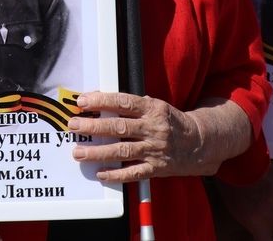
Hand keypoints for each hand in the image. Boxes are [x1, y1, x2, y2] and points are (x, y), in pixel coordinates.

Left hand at [69, 91, 249, 181]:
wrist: (199, 142)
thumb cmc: (169, 121)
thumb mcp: (154, 106)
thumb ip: (130, 105)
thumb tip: (98, 99)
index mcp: (152, 108)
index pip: (123, 102)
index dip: (102, 101)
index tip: (83, 101)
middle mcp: (153, 128)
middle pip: (119, 127)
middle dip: (93, 127)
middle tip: (73, 126)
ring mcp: (155, 149)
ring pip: (122, 151)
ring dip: (98, 152)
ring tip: (79, 152)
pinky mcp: (157, 168)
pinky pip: (134, 172)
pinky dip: (116, 174)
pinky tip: (100, 173)